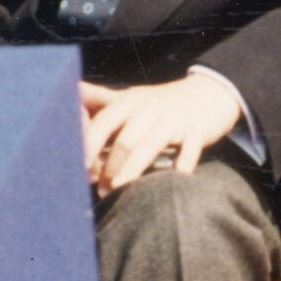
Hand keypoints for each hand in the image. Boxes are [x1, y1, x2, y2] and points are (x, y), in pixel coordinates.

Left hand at [79, 76, 241, 194]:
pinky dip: (181, 166)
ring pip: (149, 146)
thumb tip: (70, 89)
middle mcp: (150, 108)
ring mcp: (174, 120)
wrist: (210, 93)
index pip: (103, 123)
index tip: (78, 169)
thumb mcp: (132, 97)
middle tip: (100, 189)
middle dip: (109, 167)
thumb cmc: (162, 102)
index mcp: (130, 101)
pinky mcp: (197, 131)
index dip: (89, 146)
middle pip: (124, 139)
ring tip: (118, 190)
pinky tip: (173, 181)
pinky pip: (189, 151)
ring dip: (132, 171)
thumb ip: (100, 98)